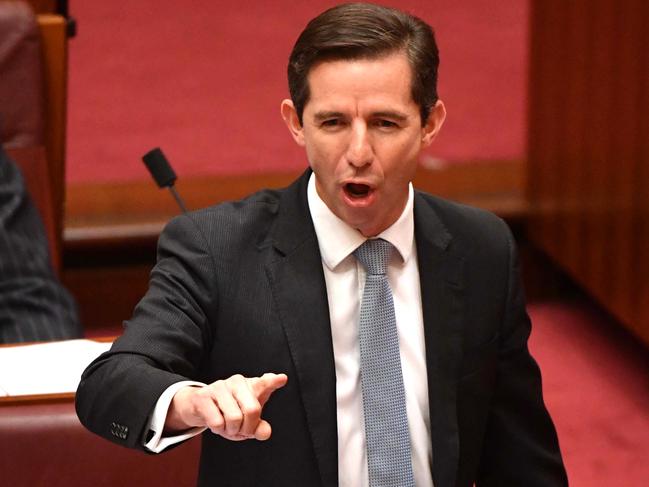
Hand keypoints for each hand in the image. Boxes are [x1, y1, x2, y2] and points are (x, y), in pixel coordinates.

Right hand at [165, 373, 287, 440]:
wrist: (200, 406)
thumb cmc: (229, 412)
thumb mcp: (247, 421)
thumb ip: (259, 427)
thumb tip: (265, 433)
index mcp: (252, 386)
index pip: (265, 383)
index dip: (273, 381)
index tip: (282, 379)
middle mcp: (238, 382)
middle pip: (252, 410)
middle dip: (248, 428)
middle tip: (242, 430)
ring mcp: (220, 386)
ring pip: (234, 418)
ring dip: (231, 430)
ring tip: (227, 425)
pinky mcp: (203, 396)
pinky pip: (217, 422)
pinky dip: (218, 429)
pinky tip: (215, 422)